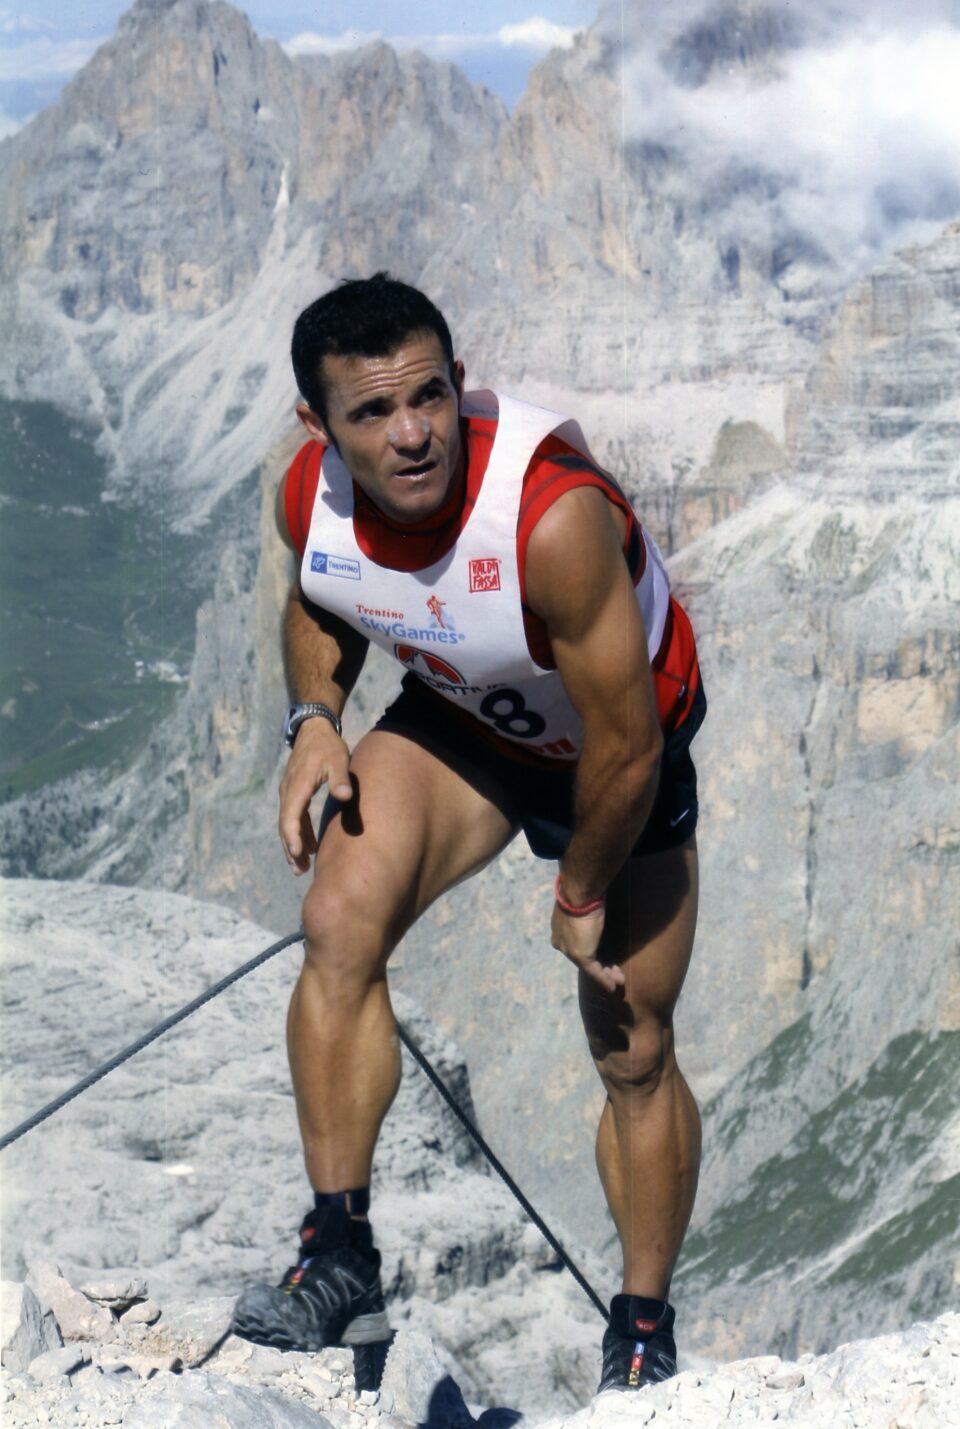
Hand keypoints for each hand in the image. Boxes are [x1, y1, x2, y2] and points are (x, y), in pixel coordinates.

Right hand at [278, 718, 351, 873]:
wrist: (314, 730)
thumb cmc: (327, 746)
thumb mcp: (338, 759)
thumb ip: (340, 779)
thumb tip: (345, 796)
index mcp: (298, 785)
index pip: (290, 815)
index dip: (293, 836)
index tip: (297, 853)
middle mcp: (288, 791)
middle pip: (285, 825)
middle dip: (291, 849)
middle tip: (300, 870)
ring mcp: (289, 792)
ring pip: (288, 824)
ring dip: (293, 845)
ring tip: (301, 867)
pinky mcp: (294, 793)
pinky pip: (294, 818)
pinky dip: (299, 833)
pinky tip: (308, 848)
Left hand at [550, 902, 624, 992]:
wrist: (579, 894)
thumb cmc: (583, 893)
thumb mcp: (582, 904)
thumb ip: (585, 911)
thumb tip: (595, 905)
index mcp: (558, 928)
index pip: (576, 943)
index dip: (591, 950)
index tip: (602, 955)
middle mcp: (561, 941)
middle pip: (583, 957)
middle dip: (599, 965)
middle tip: (614, 971)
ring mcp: (569, 949)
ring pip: (589, 966)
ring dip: (605, 974)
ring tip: (618, 980)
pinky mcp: (580, 955)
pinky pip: (593, 971)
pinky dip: (604, 979)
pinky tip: (613, 987)